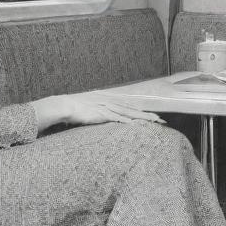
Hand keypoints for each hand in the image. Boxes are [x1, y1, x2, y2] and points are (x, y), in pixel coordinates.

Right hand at [32, 91, 163, 130]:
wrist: (64, 105)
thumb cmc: (77, 109)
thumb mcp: (93, 109)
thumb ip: (102, 112)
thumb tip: (110, 117)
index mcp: (110, 100)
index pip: (130, 106)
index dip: (143, 111)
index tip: (154, 116)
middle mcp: (110, 102)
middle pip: (133, 109)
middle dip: (148, 115)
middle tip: (161, 120)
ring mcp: (106, 107)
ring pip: (128, 112)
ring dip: (141, 117)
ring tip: (154, 122)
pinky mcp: (99, 113)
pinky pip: (114, 117)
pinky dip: (124, 120)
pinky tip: (133, 124)